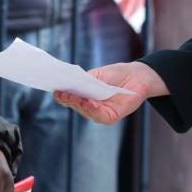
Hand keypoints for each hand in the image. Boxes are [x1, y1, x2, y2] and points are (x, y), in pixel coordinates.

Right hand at [53, 61, 167, 124]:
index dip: (62, 96)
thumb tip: (69, 83)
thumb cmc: (115, 74)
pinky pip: (99, 115)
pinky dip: (92, 109)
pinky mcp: (112, 116)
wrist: (136, 75)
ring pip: (86, 112)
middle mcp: (92, 108)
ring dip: (77, 104)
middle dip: (67, 99)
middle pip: (76, 106)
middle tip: (60, 92)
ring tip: (71, 96)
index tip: (55, 89)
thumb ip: (83, 81)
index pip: (71, 99)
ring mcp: (101, 113)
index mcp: (86, 98)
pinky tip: (86, 102)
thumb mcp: (95, 75)